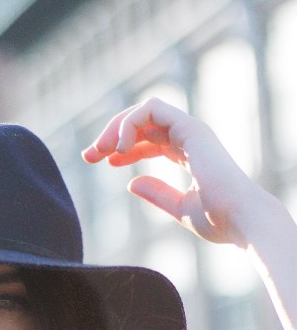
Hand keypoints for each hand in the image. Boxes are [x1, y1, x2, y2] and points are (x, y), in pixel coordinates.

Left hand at [83, 97, 296, 329]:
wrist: (241, 221)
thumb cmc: (218, 221)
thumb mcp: (179, 208)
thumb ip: (157, 194)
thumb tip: (131, 184)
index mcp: (188, 153)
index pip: (149, 138)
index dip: (122, 146)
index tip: (101, 161)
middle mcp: (189, 137)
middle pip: (142, 121)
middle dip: (111, 134)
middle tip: (89, 155)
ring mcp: (190, 129)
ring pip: (144, 110)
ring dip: (115, 127)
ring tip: (99, 152)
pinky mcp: (189, 127)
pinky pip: (152, 109)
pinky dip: (130, 123)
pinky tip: (119, 149)